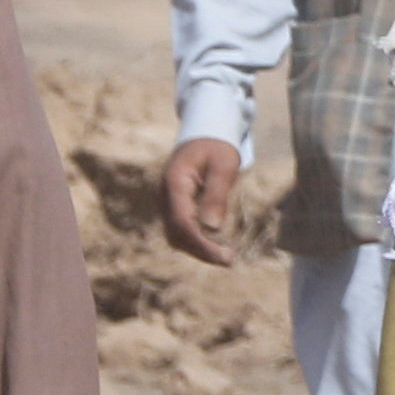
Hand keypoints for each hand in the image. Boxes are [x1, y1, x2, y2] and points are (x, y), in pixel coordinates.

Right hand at [159, 136, 243, 266]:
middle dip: (201, 250)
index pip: (183, 221)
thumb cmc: (217, 148)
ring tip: (224, 255)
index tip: (225, 257)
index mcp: (175, 181)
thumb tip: (211, 228)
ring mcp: (165, 201)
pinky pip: (179, 229)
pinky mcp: (172, 206)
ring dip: (197, 248)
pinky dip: (195, 241)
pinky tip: (214, 245)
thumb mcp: (224, 165)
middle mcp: (164, 194)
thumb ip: (217, 195)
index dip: (202, 243)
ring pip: (175, 235)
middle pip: (176, 233)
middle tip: (229, 259)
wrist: (203, 135)